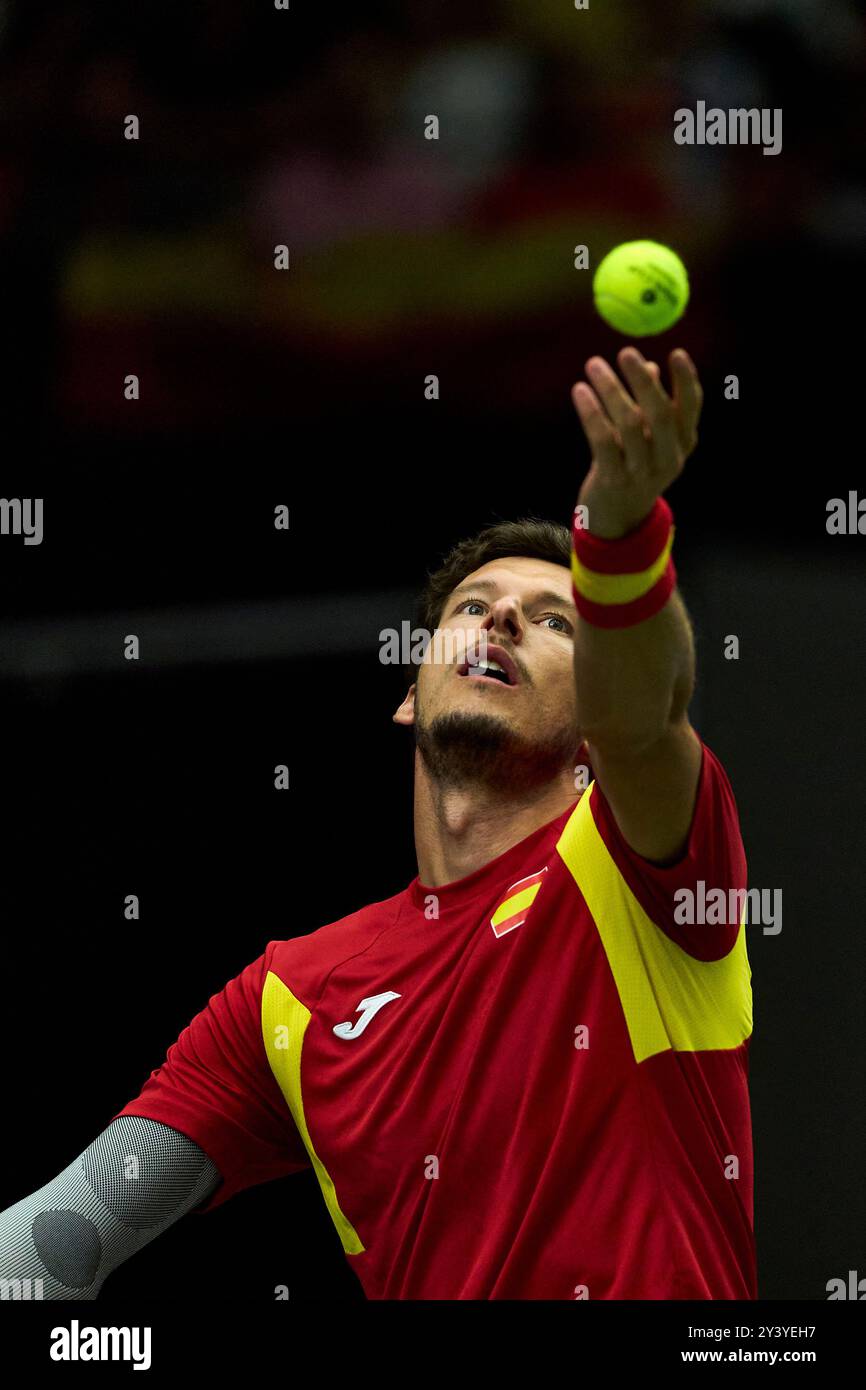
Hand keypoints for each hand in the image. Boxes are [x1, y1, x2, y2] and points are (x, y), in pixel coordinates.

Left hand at [571, 346, 702, 539]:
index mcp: (684, 443)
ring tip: (593, 364)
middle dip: (642, 380)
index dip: (686, 380)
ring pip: (629, 423)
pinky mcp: (614, 479)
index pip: (690, 407)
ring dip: (610, 389)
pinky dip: (591, 412)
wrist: (619, 514)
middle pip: (659, 413)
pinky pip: (602, 440)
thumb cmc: (635, 461)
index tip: (676, 352)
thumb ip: (652, 404)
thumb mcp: (651, 436)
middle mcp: (668, 458)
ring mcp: (642, 471)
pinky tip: (580, 390)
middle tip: (625, 352)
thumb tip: (648, 366)